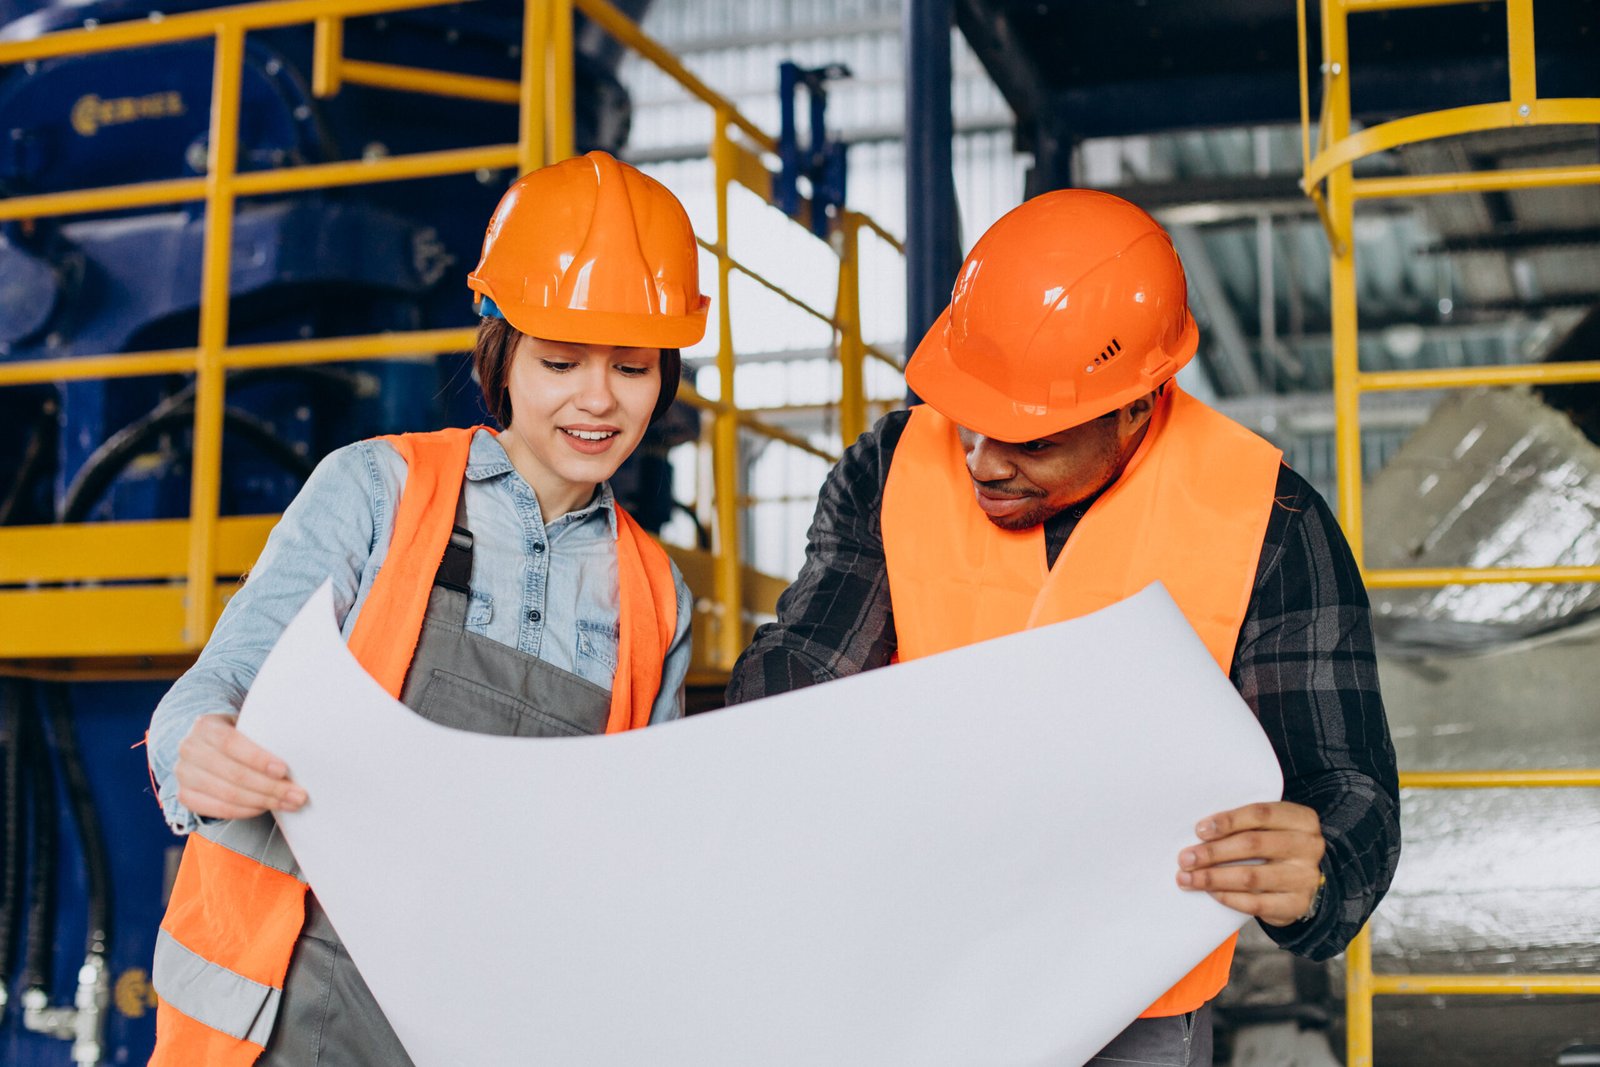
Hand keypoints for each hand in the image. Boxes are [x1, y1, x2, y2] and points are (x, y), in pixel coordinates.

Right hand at [174, 713, 306, 819]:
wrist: (208, 745)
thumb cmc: (238, 734)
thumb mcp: (247, 725)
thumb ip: (263, 734)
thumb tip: (299, 752)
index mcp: (205, 725)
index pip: (230, 743)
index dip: (258, 758)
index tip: (283, 769)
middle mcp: (189, 749)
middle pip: (233, 774)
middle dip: (270, 787)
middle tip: (297, 795)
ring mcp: (183, 774)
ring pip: (227, 795)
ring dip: (263, 802)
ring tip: (289, 803)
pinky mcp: (185, 796)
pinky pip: (218, 809)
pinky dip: (245, 811)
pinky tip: (265, 807)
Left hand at [1176, 801, 1324, 926]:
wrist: (1305, 881)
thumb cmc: (1276, 847)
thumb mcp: (1270, 828)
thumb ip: (1244, 825)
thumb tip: (1200, 832)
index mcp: (1301, 819)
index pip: (1260, 814)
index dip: (1227, 821)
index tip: (1199, 830)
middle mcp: (1308, 846)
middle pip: (1253, 844)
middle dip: (1213, 852)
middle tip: (1185, 859)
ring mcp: (1305, 877)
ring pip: (1251, 876)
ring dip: (1213, 878)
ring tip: (1188, 879)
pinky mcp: (1297, 904)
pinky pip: (1256, 903)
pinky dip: (1229, 897)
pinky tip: (1211, 893)